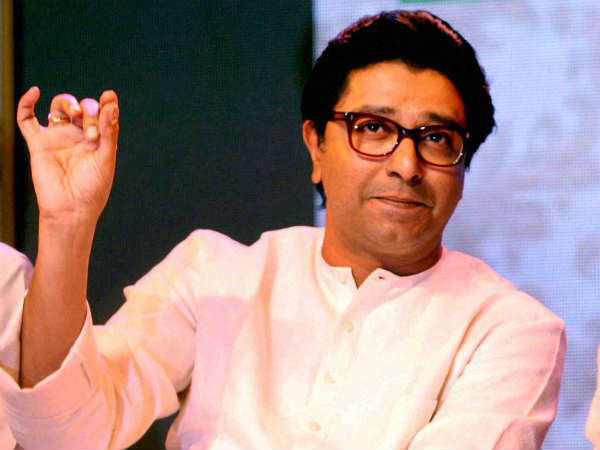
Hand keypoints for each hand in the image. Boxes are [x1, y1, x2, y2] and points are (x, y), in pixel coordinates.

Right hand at [17, 87, 119, 225]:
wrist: (72, 209)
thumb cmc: (93, 188)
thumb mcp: (106, 157)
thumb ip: (108, 131)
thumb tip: (111, 101)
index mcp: (97, 140)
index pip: (101, 114)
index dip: (105, 107)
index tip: (109, 100)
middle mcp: (77, 136)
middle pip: (81, 108)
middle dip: (88, 111)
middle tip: (91, 132)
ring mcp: (57, 138)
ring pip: (59, 108)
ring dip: (67, 103)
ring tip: (75, 113)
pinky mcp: (38, 144)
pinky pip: (26, 119)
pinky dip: (26, 103)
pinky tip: (35, 92)